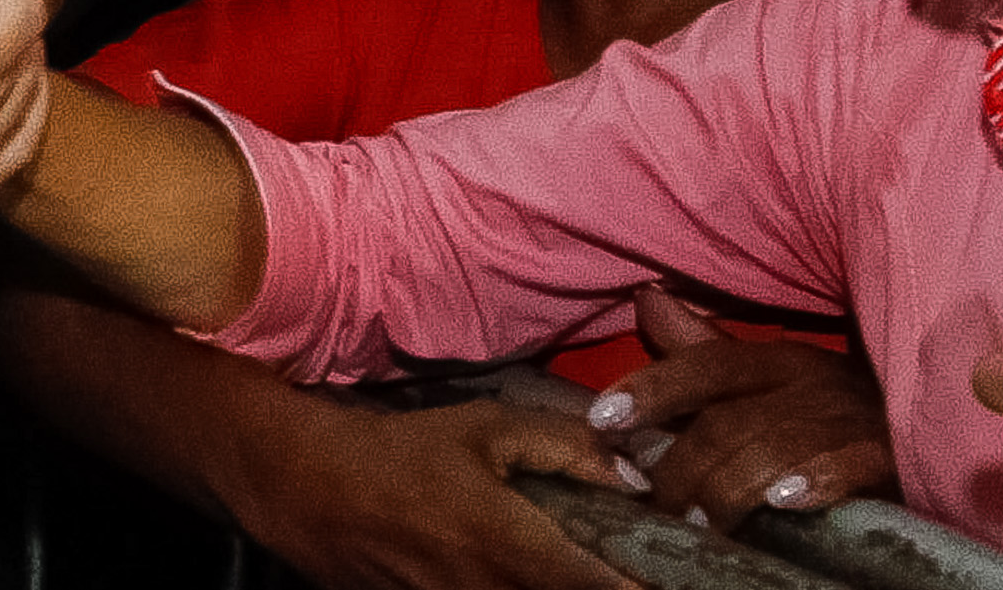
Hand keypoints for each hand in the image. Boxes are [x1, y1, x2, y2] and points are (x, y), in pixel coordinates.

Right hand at [224, 397, 634, 589]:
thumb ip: (565, 447)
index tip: (687, 582)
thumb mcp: (487, 429)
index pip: (597, 589)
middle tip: (653, 577)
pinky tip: (546, 579)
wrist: (315, 496)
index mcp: (511, 548)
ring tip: (611, 576)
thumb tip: (634, 474)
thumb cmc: (406, 454)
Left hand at [597, 287, 894, 529]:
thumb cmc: (828, 406)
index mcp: (775, 361)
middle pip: (730, 419)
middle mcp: (808, 382)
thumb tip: (647, 298)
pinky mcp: (889, 455)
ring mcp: (848, 419)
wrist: (928, 420)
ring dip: (732, 486)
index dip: (652, 388)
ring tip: (701, 522)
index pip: (705, 365)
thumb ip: (703, 349)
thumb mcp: (768, 373)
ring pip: (777, 446)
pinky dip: (817, 483)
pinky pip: (852, 465)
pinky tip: (786, 503)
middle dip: (684, 466)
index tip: (602, 420)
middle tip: (656, 506)